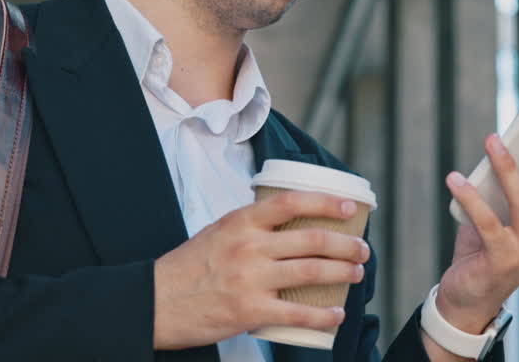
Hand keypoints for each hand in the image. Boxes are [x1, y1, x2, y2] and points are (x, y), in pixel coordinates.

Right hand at [152, 191, 370, 349]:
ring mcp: (250, 279)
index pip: (291, 203)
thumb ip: (251, 226)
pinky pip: (297, 312)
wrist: (156, 302)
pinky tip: (336, 314)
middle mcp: (248, 246)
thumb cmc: (189, 267)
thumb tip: (289, 222)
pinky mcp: (250, 311)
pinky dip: (323, 315)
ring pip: (311, 272)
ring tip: (356, 273)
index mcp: (241, 221)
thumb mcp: (218, 231)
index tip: (348, 208)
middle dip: (346, 244)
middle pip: (311, 239)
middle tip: (361, 249)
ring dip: (342, 272)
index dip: (326, 202)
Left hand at [436, 114, 518, 333]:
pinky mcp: (501, 261)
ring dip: (508, 167)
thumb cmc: (487, 246)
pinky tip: (455, 178)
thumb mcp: (504, 213)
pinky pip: (487, 224)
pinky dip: (471, 198)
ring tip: (492, 139)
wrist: (470, 298)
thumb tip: (505, 142)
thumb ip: (508, 186)